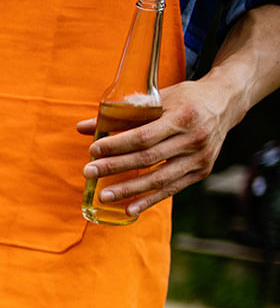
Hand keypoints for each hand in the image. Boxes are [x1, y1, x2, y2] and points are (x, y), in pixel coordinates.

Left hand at [79, 79, 240, 215]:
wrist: (225, 103)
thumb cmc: (185, 98)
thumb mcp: (157, 98)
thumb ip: (121, 113)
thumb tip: (82, 128)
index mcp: (182, 116)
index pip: (144, 136)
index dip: (118, 145)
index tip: (94, 150)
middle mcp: (194, 139)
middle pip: (148, 159)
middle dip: (115, 167)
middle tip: (88, 172)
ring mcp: (200, 158)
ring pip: (160, 179)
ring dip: (129, 190)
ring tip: (104, 196)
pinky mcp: (202, 171)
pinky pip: (172, 189)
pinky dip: (150, 200)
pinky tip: (129, 209)